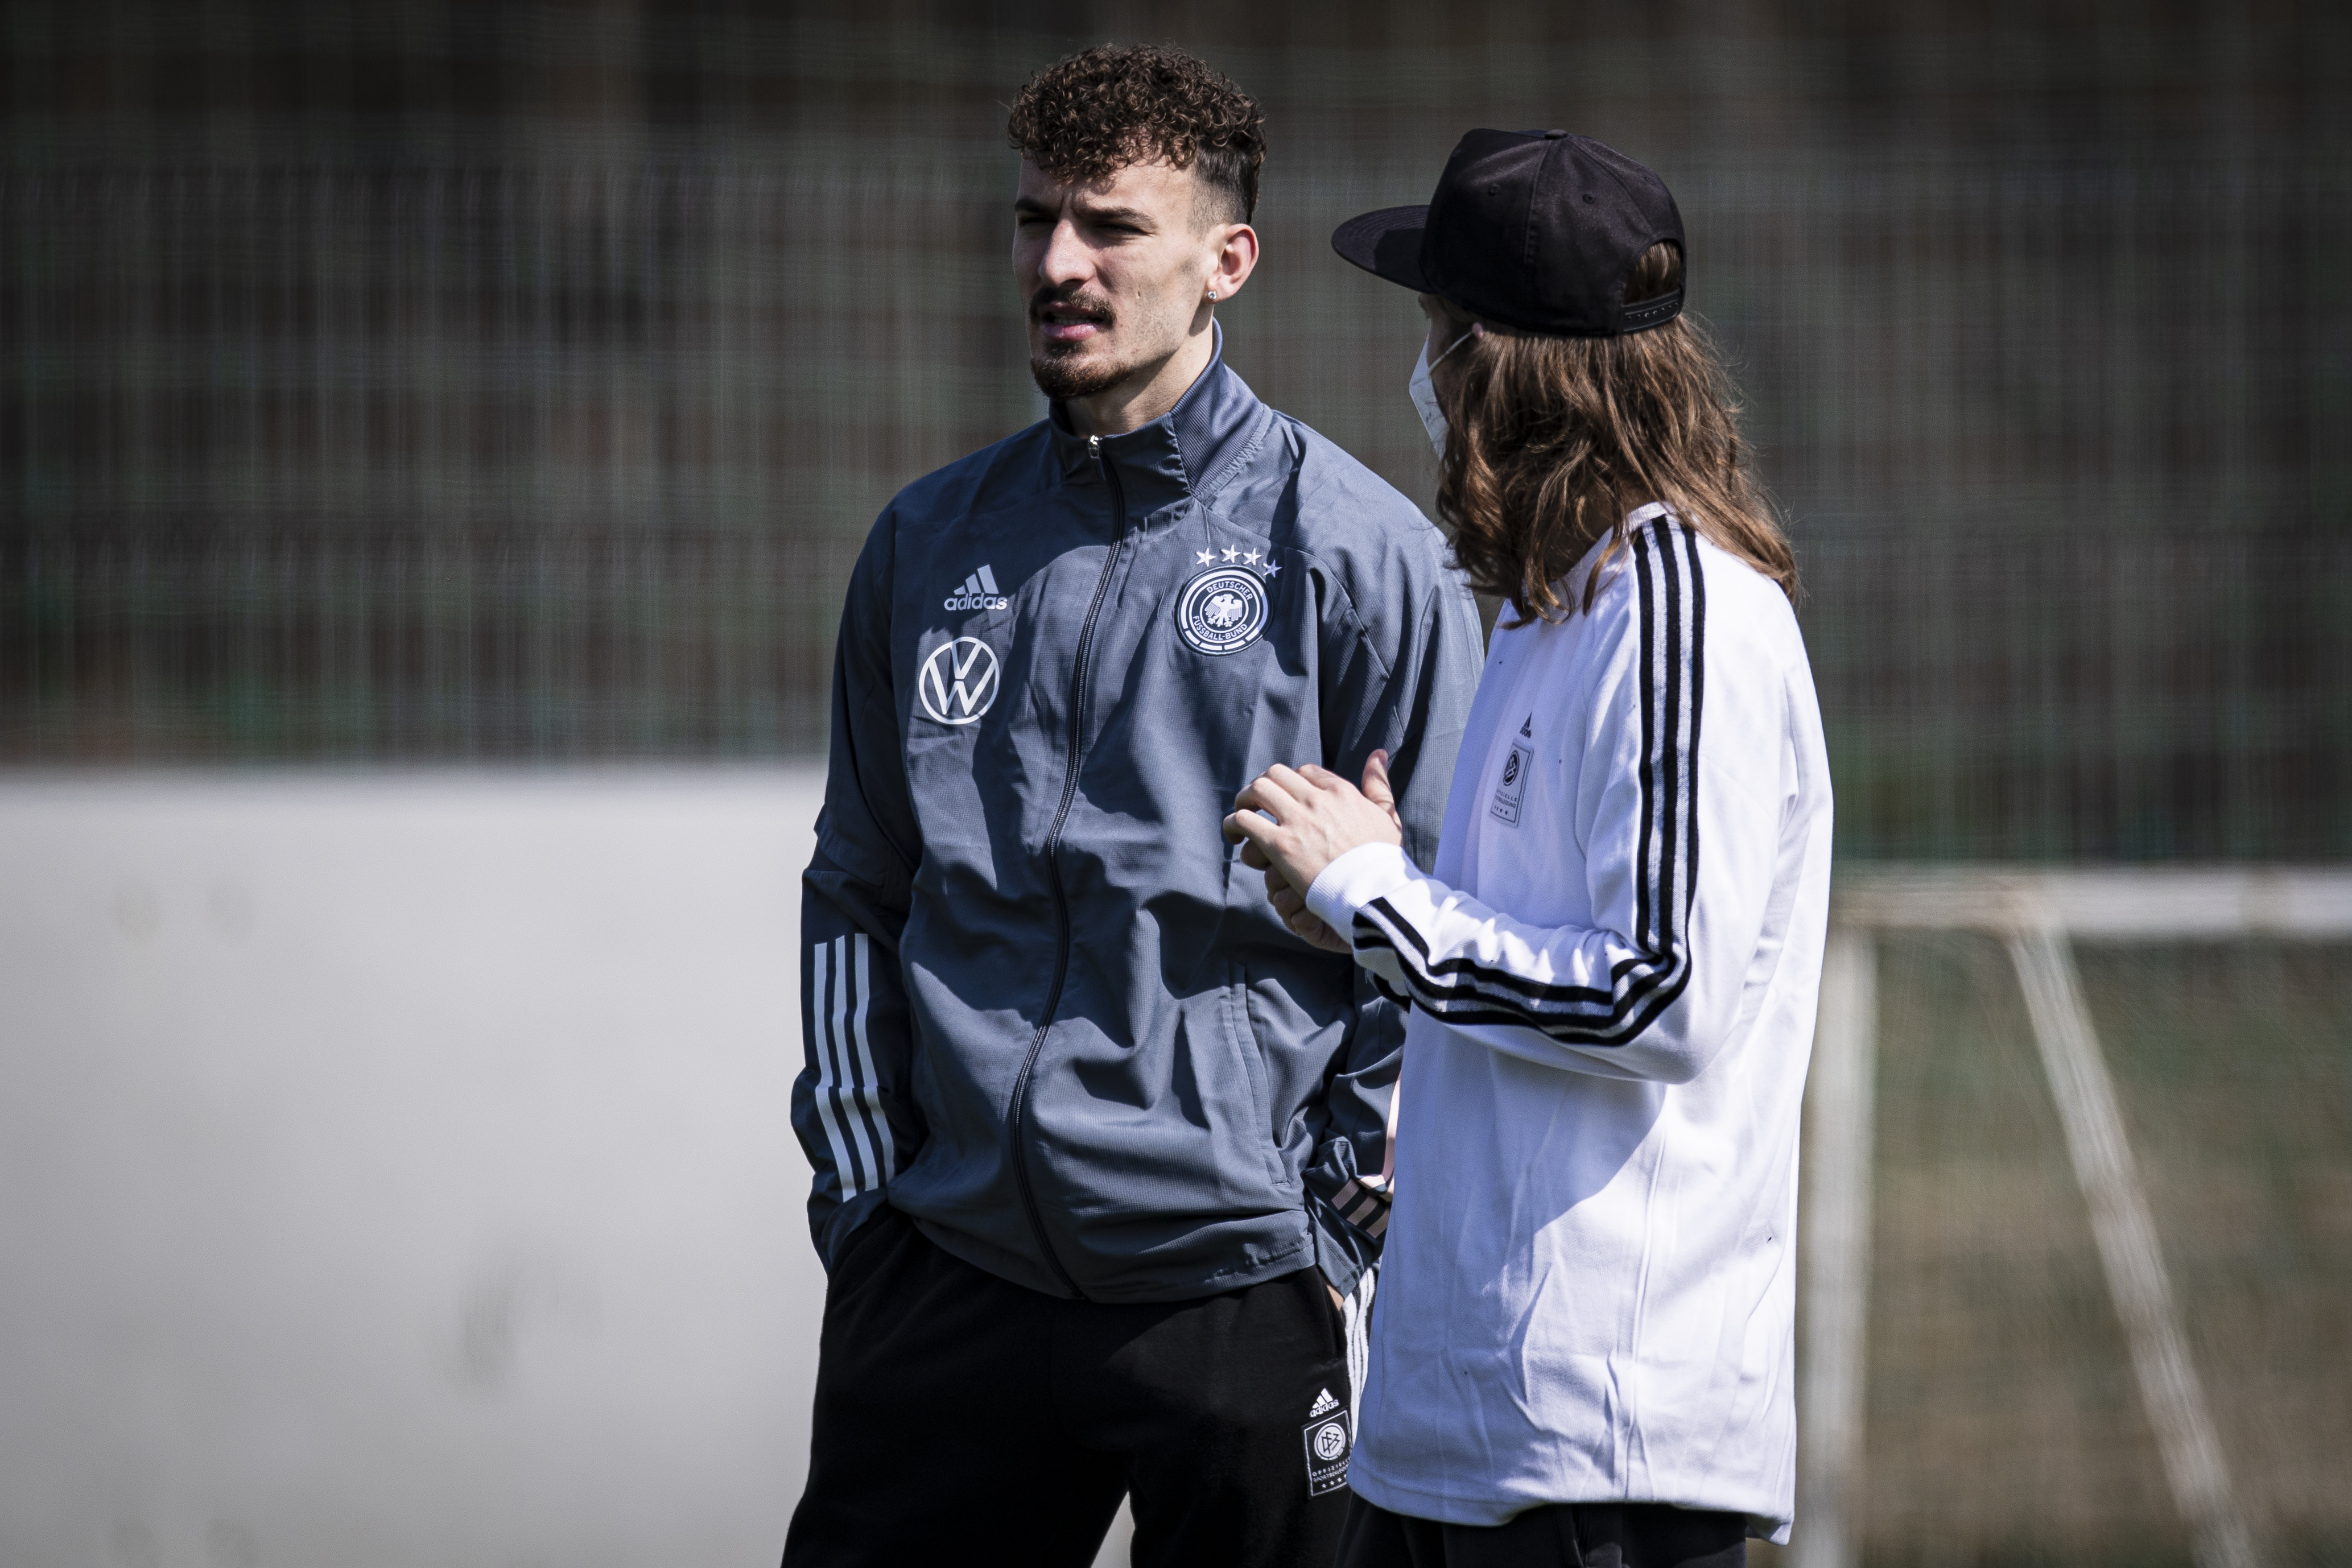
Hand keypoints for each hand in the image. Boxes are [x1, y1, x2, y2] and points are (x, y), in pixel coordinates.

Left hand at [1223, 752, 1403, 946]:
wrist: (1373, 891)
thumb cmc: (1383, 859)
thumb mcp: (1387, 816)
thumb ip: (1379, 784)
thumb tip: (1378, 752)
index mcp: (1341, 791)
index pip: (1304, 771)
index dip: (1290, 782)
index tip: (1286, 799)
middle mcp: (1317, 800)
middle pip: (1276, 774)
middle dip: (1262, 785)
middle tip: (1257, 804)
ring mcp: (1298, 821)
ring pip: (1257, 790)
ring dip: (1244, 800)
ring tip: (1242, 817)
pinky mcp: (1281, 846)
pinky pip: (1245, 821)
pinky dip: (1233, 824)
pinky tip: (1235, 838)